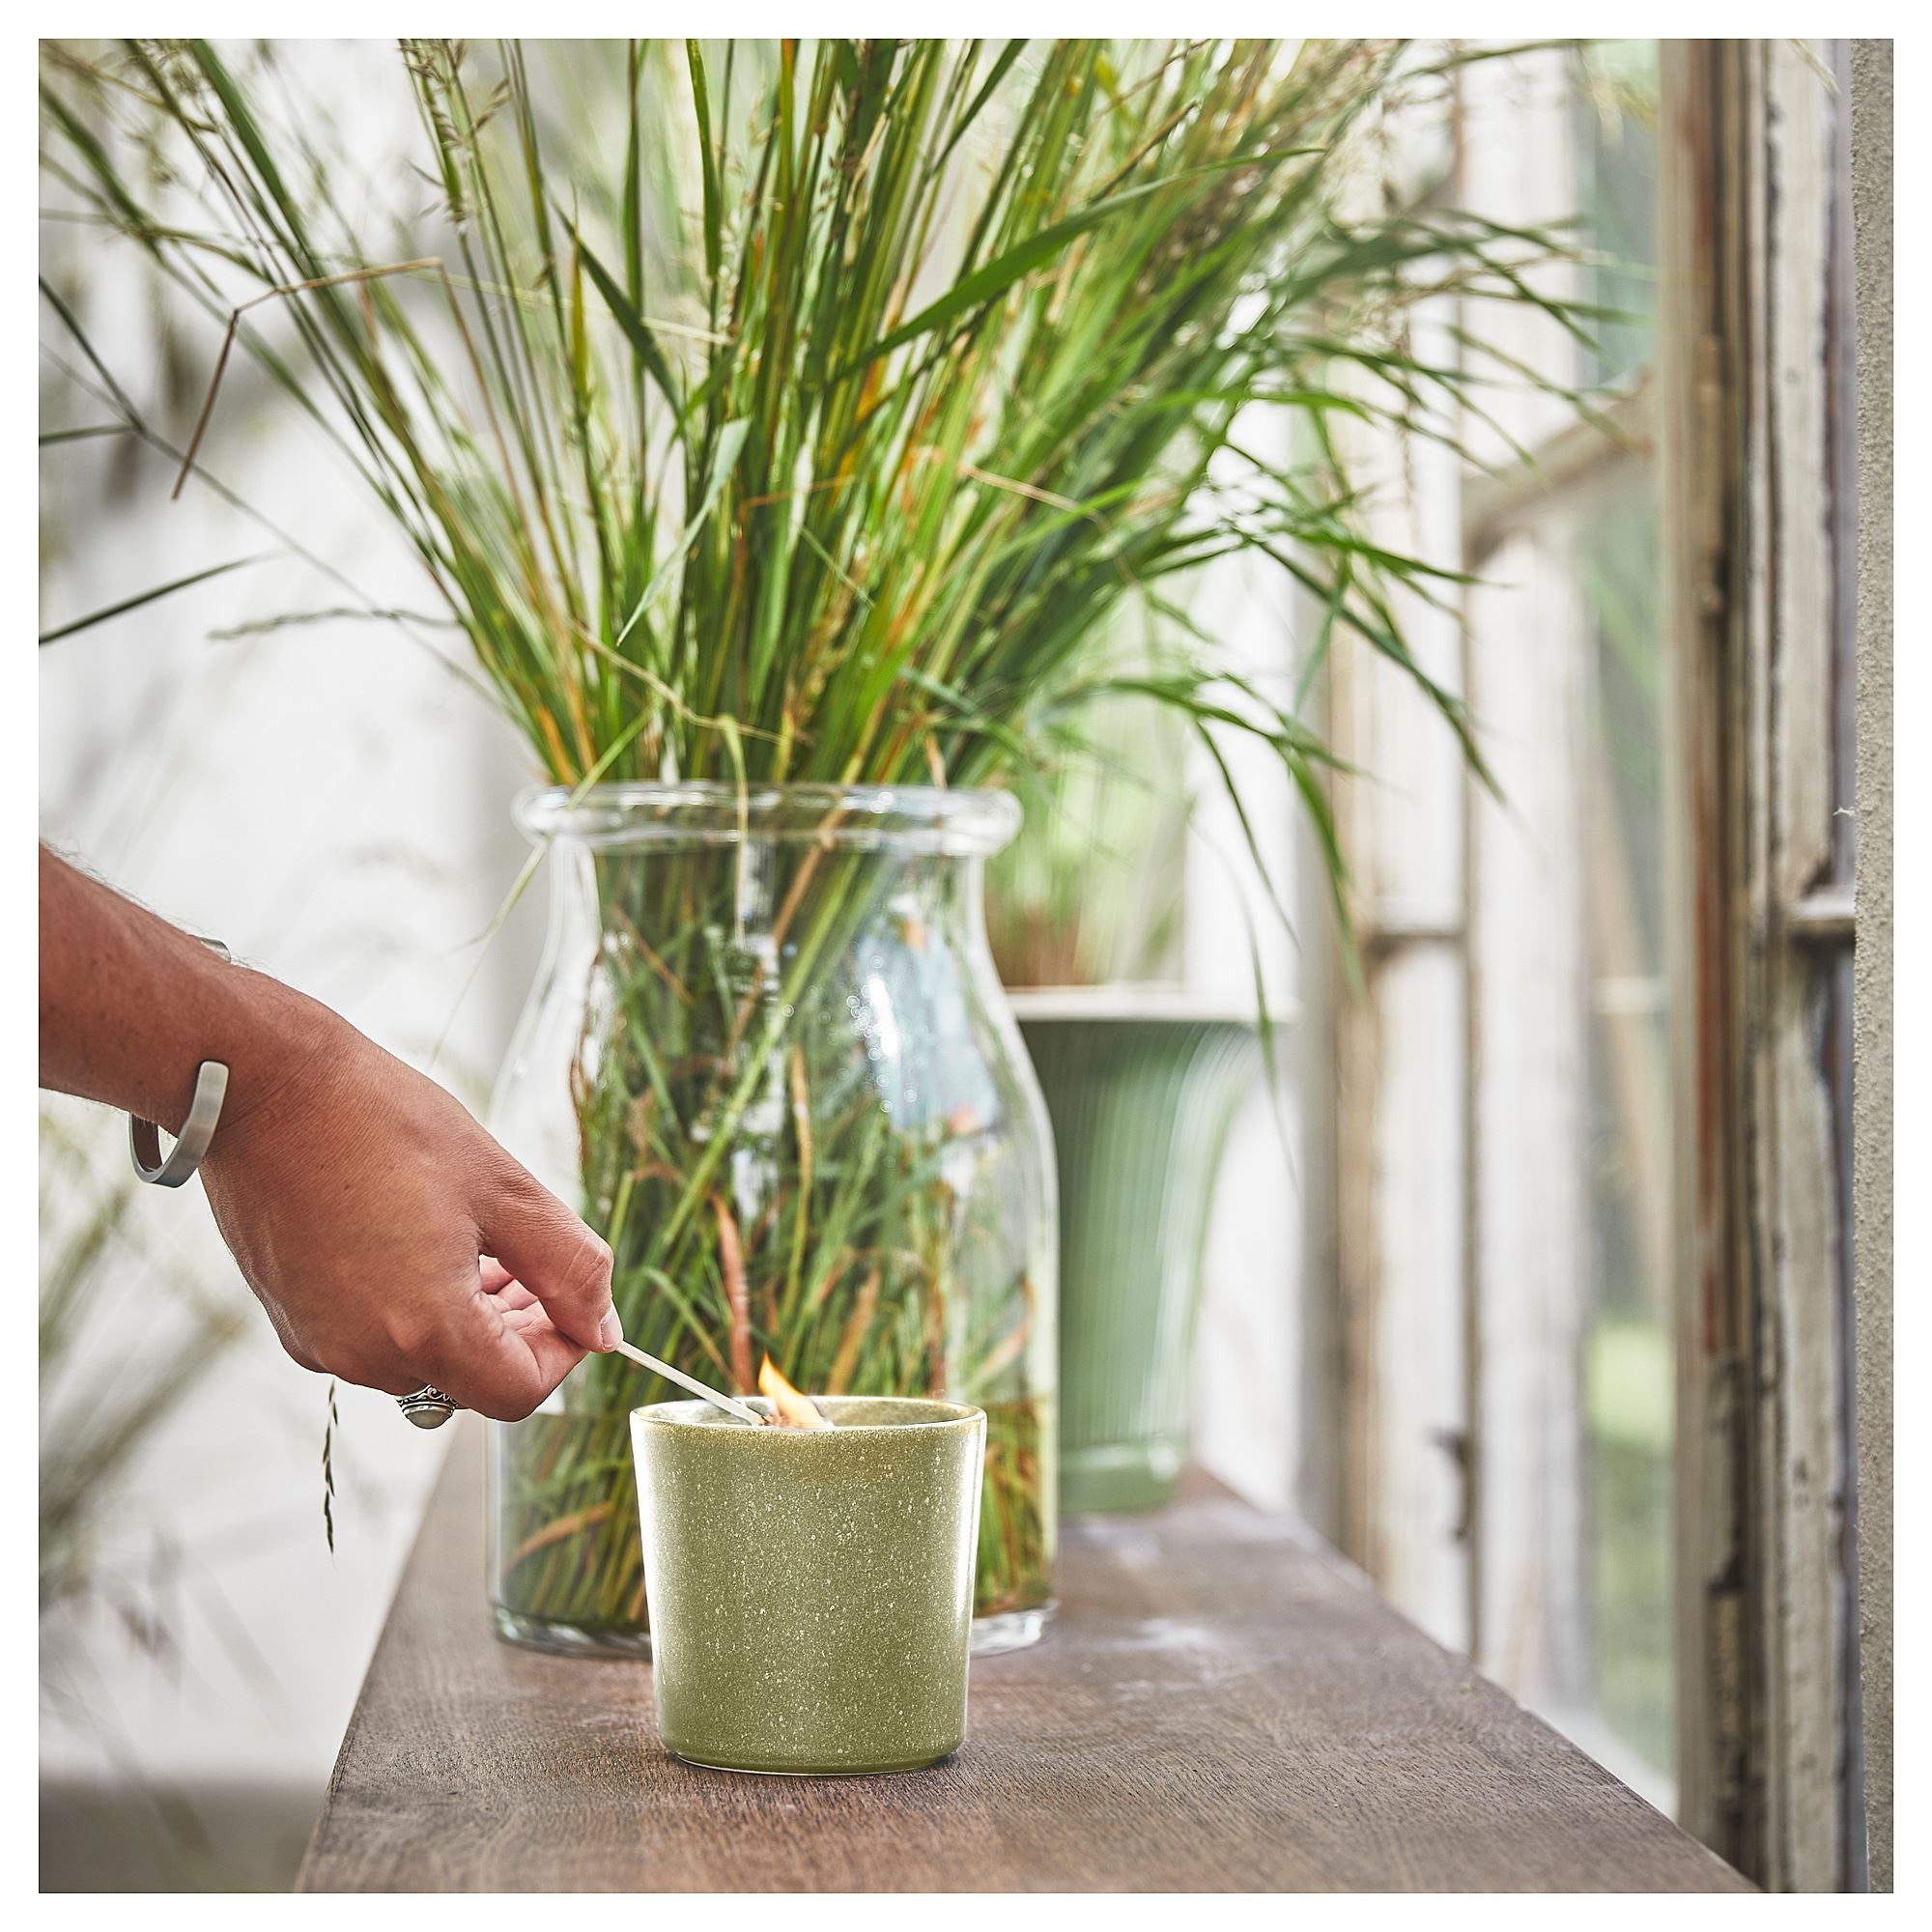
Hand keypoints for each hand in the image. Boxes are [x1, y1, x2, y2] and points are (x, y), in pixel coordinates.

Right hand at [199, 983, 617, 1419]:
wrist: (263, 1087)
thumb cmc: (379, 1122)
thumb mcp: (502, 1187)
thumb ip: (569, 1266)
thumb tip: (604, 1326)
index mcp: (424, 1329)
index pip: (520, 1393)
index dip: (564, 1350)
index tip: (574, 1301)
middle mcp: (365, 1354)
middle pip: (473, 1380)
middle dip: (519, 1328)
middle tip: (531, 1262)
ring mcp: (319, 1341)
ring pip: (425, 1361)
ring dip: (469, 1316)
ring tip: (478, 1241)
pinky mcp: (291, 1318)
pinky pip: (373, 1337)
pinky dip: (413, 1307)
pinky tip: (420, 1239)